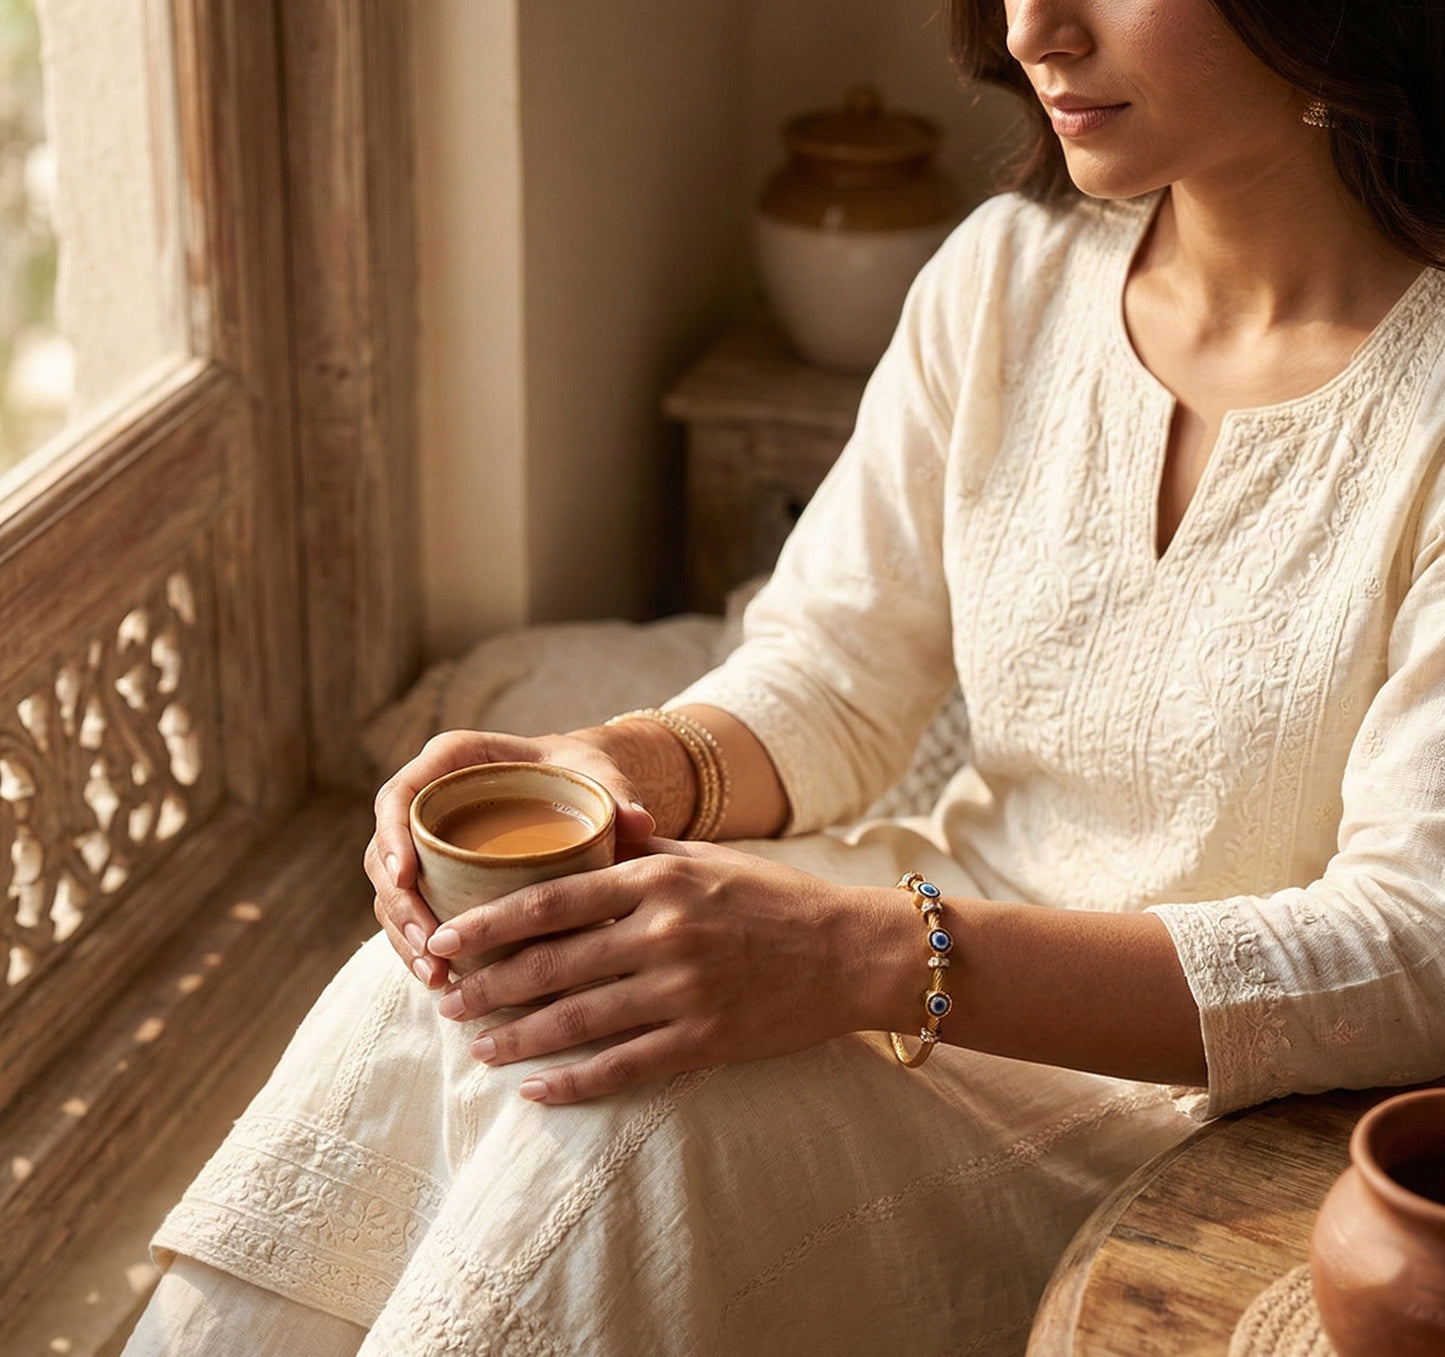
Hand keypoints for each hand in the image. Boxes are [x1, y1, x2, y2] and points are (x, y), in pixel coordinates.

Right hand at [365, 729, 657, 988]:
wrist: (583, 788)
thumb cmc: (584, 773)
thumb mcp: (596, 777)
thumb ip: (615, 795)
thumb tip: (641, 822)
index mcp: (453, 761)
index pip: (400, 794)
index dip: (391, 834)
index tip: (406, 876)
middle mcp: (428, 800)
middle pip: (385, 852)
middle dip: (400, 905)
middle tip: (431, 947)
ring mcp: (424, 842)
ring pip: (392, 891)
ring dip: (404, 936)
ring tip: (436, 977)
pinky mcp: (433, 877)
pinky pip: (410, 912)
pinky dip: (418, 946)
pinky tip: (441, 981)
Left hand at [425, 840, 904, 1102]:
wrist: (852, 952)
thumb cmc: (776, 898)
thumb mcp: (711, 857)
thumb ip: (646, 847)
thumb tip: (593, 824)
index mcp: (659, 877)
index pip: (550, 899)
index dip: (487, 924)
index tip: (442, 941)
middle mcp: (664, 931)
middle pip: (551, 964)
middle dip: (487, 986)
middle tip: (445, 1002)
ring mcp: (684, 989)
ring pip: (577, 1020)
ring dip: (517, 1037)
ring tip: (477, 1047)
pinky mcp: (706, 1039)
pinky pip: (624, 1066)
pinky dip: (573, 1083)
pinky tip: (535, 1090)